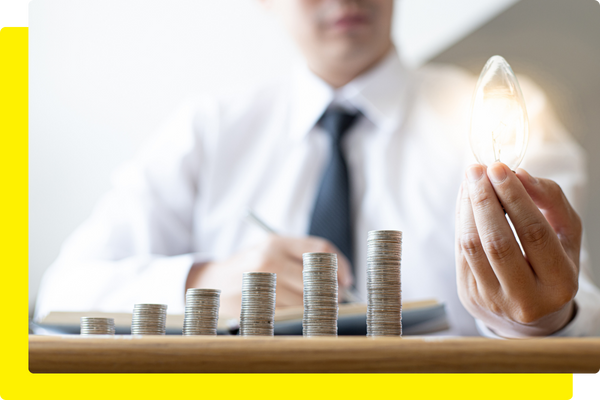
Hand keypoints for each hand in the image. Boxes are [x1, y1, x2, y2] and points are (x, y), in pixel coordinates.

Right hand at [186, 235, 352, 317]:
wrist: (209, 281)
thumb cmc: (250, 267)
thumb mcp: (271, 250)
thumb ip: (302, 258)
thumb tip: (342, 281)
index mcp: (275, 242)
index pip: (321, 251)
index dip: (340, 267)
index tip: (347, 280)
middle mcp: (267, 260)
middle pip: (316, 279)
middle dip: (331, 293)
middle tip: (335, 299)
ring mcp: (258, 284)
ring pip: (304, 302)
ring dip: (314, 310)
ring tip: (312, 309)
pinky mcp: (252, 306)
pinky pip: (287, 317)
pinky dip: (296, 319)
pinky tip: (293, 316)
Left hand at [455, 162, 580, 336]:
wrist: (531, 311)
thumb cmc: (551, 263)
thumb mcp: (565, 234)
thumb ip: (550, 201)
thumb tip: (519, 175)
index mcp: (560, 284)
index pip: (534, 233)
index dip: (514, 197)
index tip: (500, 168)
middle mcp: (526, 298)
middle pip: (498, 242)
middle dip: (485, 200)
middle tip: (478, 170)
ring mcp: (493, 300)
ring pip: (473, 247)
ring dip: (467, 208)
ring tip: (470, 181)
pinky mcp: (469, 295)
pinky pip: (461, 251)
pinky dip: (461, 220)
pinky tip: (465, 200)